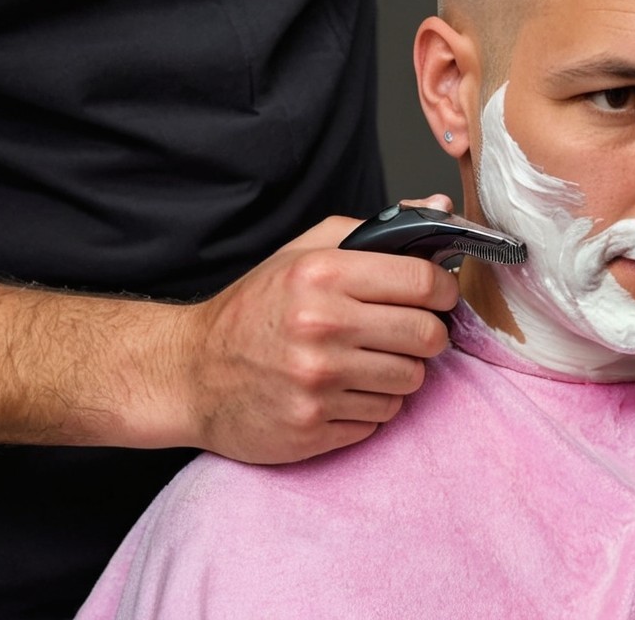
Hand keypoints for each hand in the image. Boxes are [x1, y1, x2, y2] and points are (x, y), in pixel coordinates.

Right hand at [179, 196, 459, 463]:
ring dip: (399, 372)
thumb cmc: (255, 308)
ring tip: (367, 360)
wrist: (190, 373)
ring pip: (410, 382)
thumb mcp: (304, 252)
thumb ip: (374, 229)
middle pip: (428, 336)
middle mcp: (321, 328)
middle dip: (428, 334)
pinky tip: (341, 390)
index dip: (444, 289)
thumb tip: (439, 206)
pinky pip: (379, 418)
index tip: (440, 295)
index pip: (422, 282)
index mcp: (322, 275)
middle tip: (408, 331)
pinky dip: (370, 406)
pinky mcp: (311, 427)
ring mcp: (316, 383)